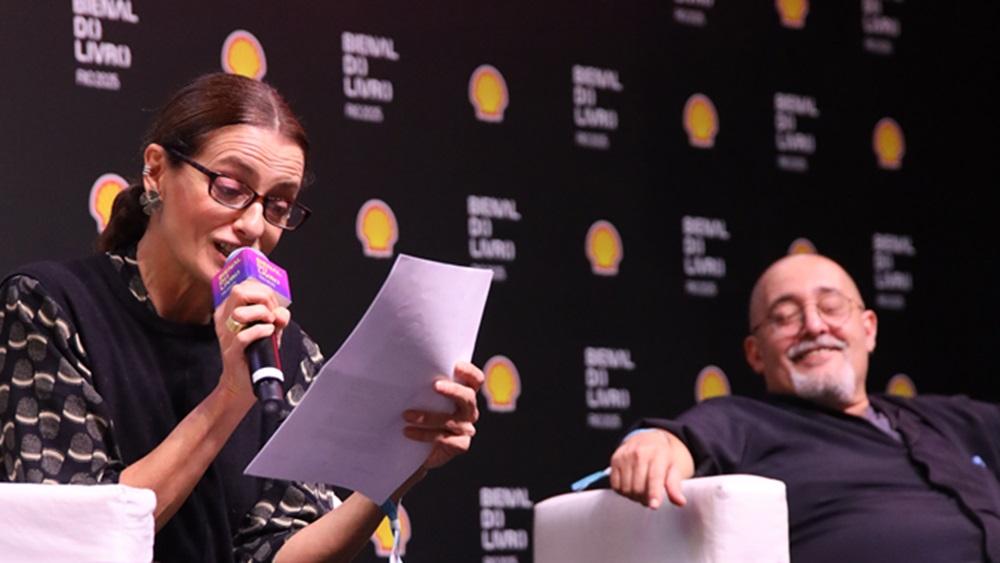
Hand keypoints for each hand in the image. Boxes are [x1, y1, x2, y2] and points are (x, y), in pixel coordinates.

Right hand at [212, 279, 289, 400]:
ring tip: (269, 324)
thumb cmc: (256, 353)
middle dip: (263, 298)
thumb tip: (281, 312)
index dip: (265, 292)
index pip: (245, 285)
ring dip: (262, 314)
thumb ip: (277, 317)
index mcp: (230, 310)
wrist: (245, 381)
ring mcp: (227, 335)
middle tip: (271, 313)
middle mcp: (225, 319)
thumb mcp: (269, 329)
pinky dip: (261, 331)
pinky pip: (244, 335)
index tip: (273, 305)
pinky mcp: (232, 351)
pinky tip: (268, 333)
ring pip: (240, 311)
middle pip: (239, 291)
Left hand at [402, 361, 482, 469]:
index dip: (469, 372)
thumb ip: (420, 384)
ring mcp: (465, 428)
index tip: (455, 366)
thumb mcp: (419, 397)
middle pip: (468, 397)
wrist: (413, 449)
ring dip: (428, 417)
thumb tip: (402, 366)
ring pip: (452, 421)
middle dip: (453, 390)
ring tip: (406, 415)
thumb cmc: (416, 414)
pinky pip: (445, 439)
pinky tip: (408, 432)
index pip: (475, 380)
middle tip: (435, 386)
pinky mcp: (459, 445)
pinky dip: (425, 435)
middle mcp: (468, 410)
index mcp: (462, 393)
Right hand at [609, 428, 693, 508]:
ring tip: (640, 493)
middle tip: (649, 499)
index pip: (655, 477)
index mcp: (658, 454)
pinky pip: (615, 485)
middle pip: (639, 487)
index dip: (654, 493)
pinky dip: (623, 492)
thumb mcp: (672, 468)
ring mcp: (625, 456)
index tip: (654, 506)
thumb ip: (675, 486)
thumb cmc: (661, 458)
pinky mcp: (614, 460)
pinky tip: (630, 487)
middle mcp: (639, 453)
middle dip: (644, 499)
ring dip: (633, 497)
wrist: (645, 439)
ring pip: (626, 488)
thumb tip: (680, 502)